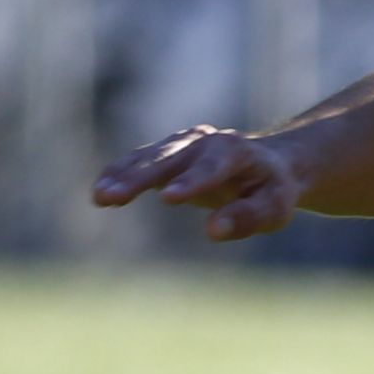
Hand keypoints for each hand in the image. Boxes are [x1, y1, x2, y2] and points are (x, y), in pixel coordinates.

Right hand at [93, 124, 306, 240]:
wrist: (269, 164)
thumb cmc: (271, 190)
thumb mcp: (274, 208)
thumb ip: (247, 218)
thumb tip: (212, 231)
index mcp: (236, 152)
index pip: (211, 167)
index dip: (190, 182)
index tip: (168, 199)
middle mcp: (204, 141)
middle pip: (168, 159)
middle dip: (139, 177)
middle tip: (112, 196)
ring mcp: (181, 144)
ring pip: (147, 158)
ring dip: (121, 175)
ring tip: (99, 196)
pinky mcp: (166, 152)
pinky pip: (137, 161)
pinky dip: (118, 173)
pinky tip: (99, 192)